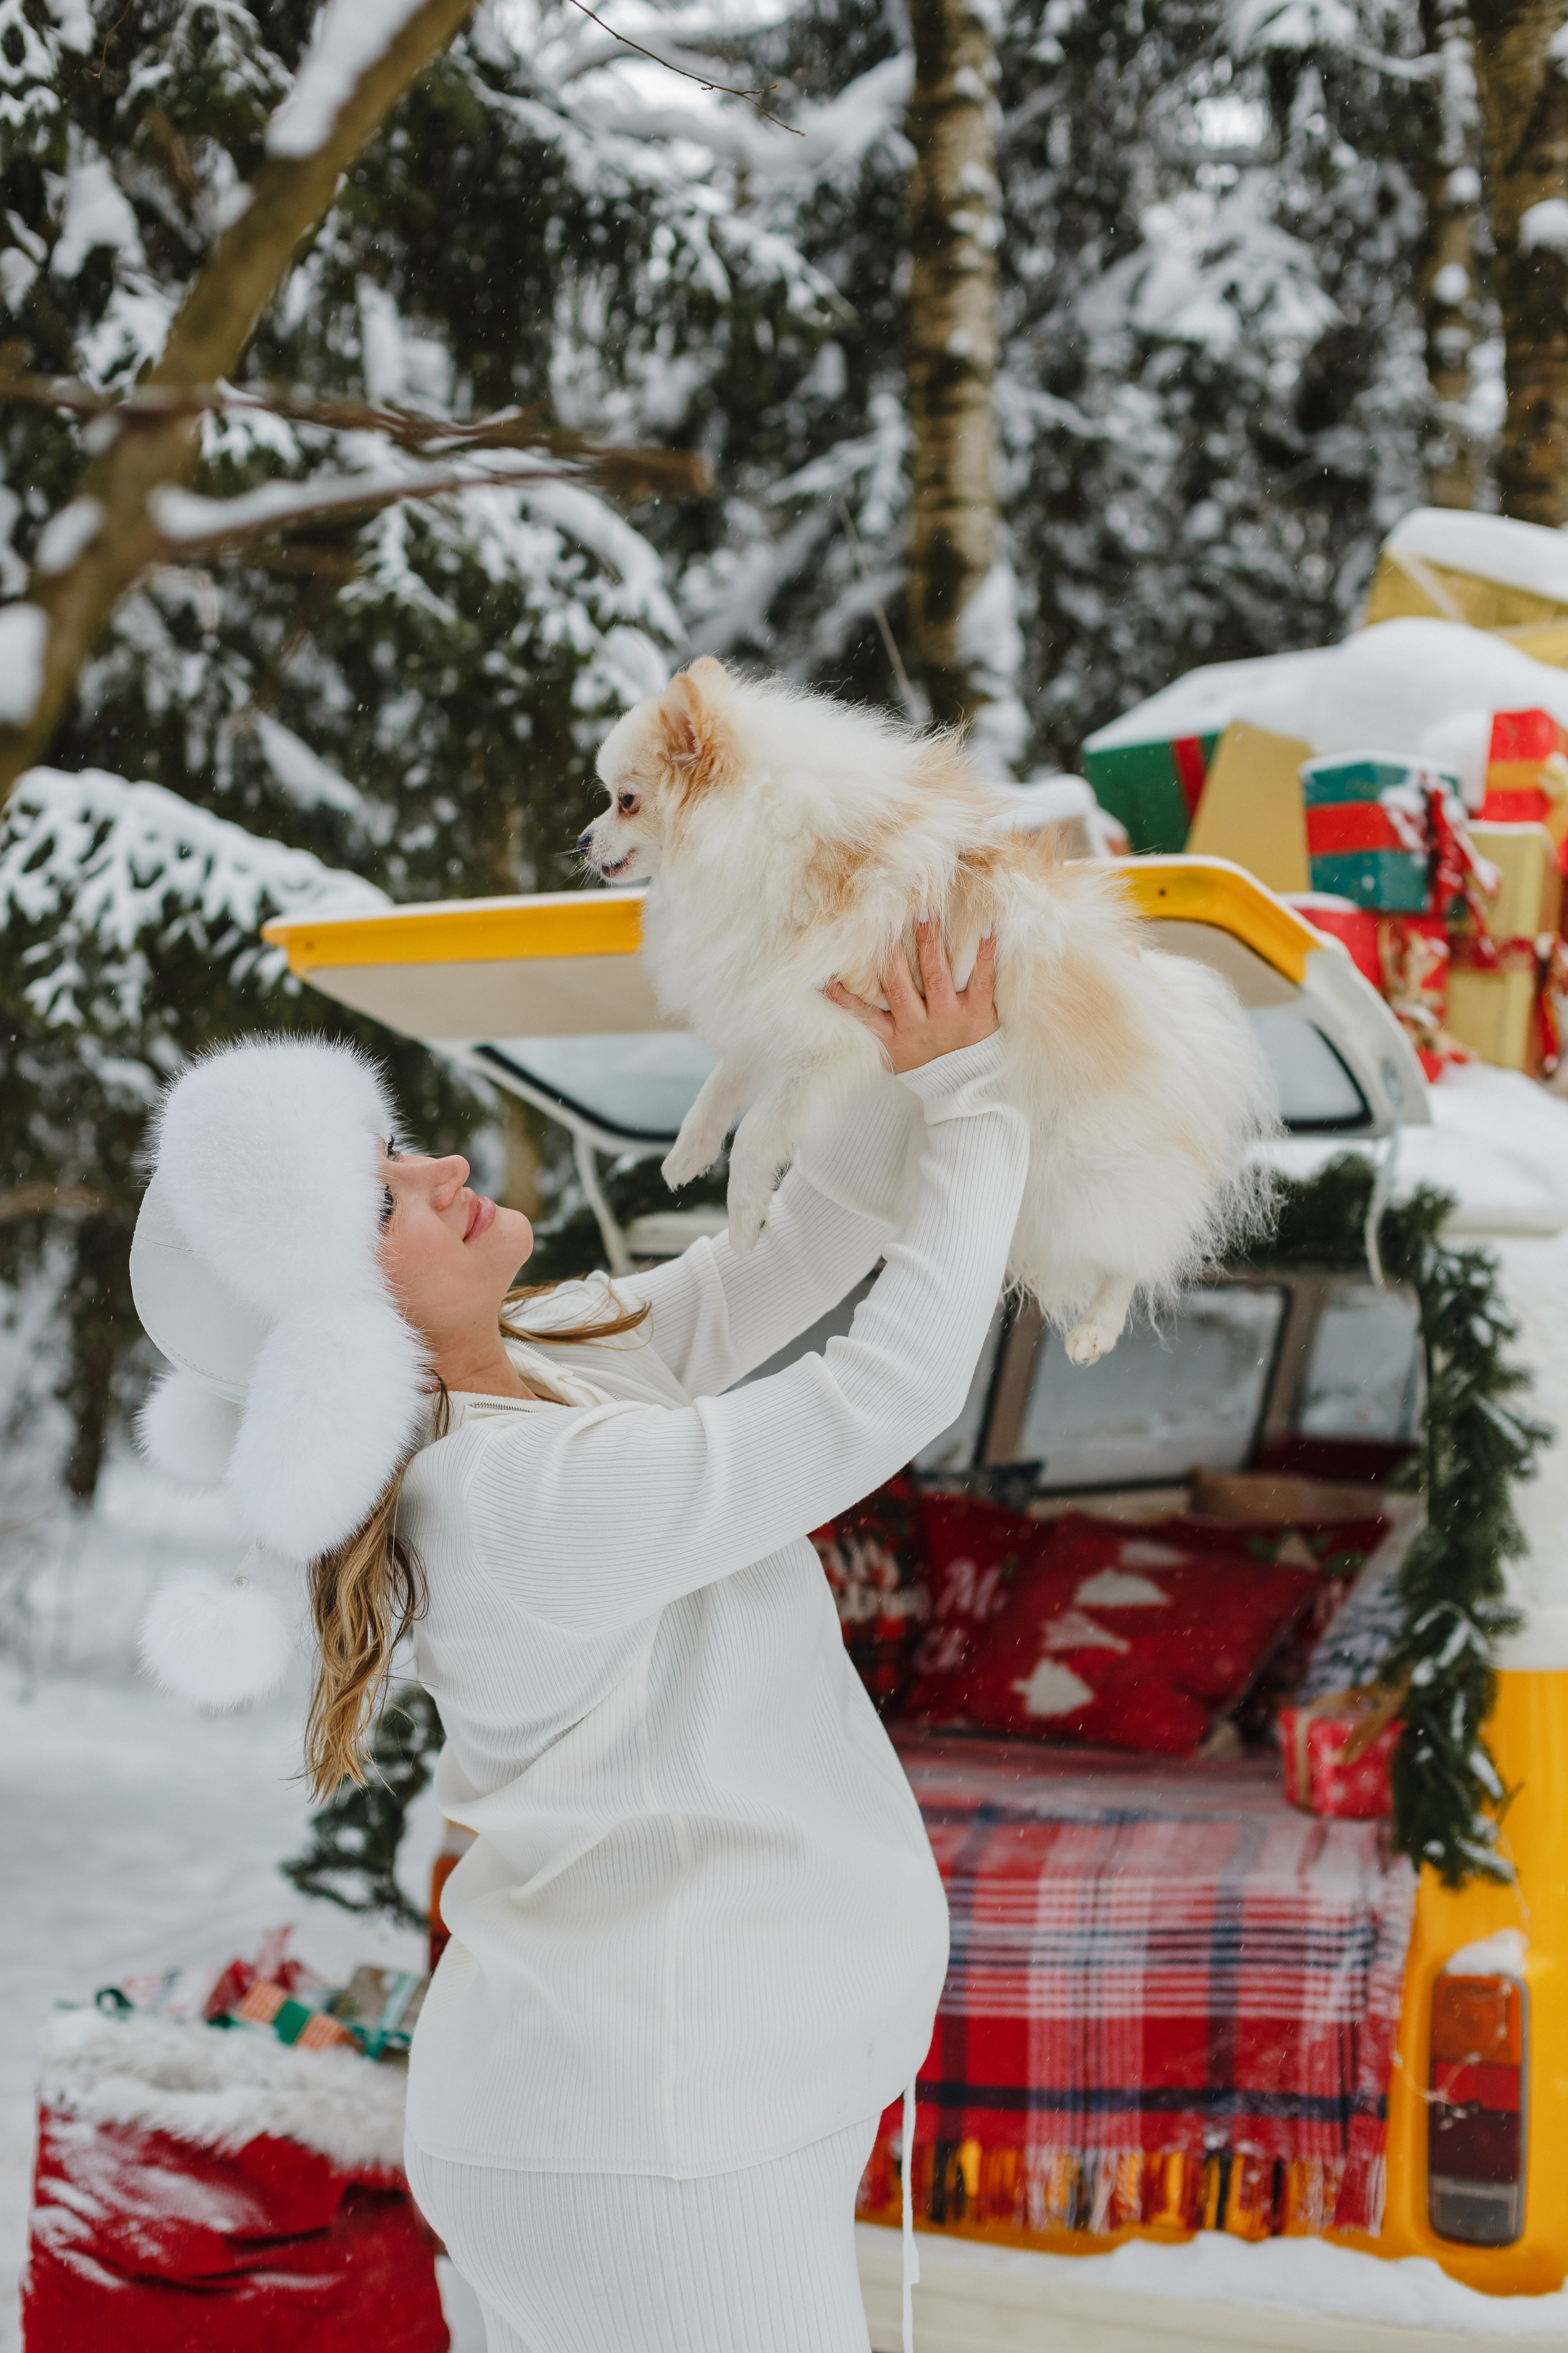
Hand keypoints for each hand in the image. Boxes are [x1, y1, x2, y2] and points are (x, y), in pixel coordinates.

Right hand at [825, 920, 997, 1073]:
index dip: (841, 994)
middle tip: (884, 919)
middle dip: (890, 952)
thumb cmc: (923, 1062)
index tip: (824, 972)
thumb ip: (868, 1027)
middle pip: (898, 985)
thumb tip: (831, 992)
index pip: (862, 1013)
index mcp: (893, 1037)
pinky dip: (985, 953)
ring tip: (924, 912)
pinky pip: (983, 979)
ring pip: (935, 975)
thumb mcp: (890, 1053)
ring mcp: (950, 1018)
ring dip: (928, 942)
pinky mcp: (979, 1013)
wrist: (967, 1086)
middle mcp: (919, 1027)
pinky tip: (987, 926)